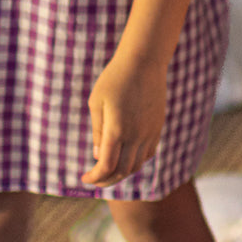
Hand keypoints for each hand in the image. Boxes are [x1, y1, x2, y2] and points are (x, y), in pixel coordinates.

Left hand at [81, 54, 166, 187]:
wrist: (144, 60)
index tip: (84, 178)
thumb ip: (97, 131)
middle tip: (95, 179)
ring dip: (122, 173)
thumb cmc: (115, 77)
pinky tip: (126, 157)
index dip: (94, 178)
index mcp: (117, 130)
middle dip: (106, 180)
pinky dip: (136, 162)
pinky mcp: (157, 127)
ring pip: (137, 165)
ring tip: (109, 171)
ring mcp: (150, 132)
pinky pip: (148, 153)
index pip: (106, 167)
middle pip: (122, 171)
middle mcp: (136, 135)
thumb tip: (98, 156)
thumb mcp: (96, 102)